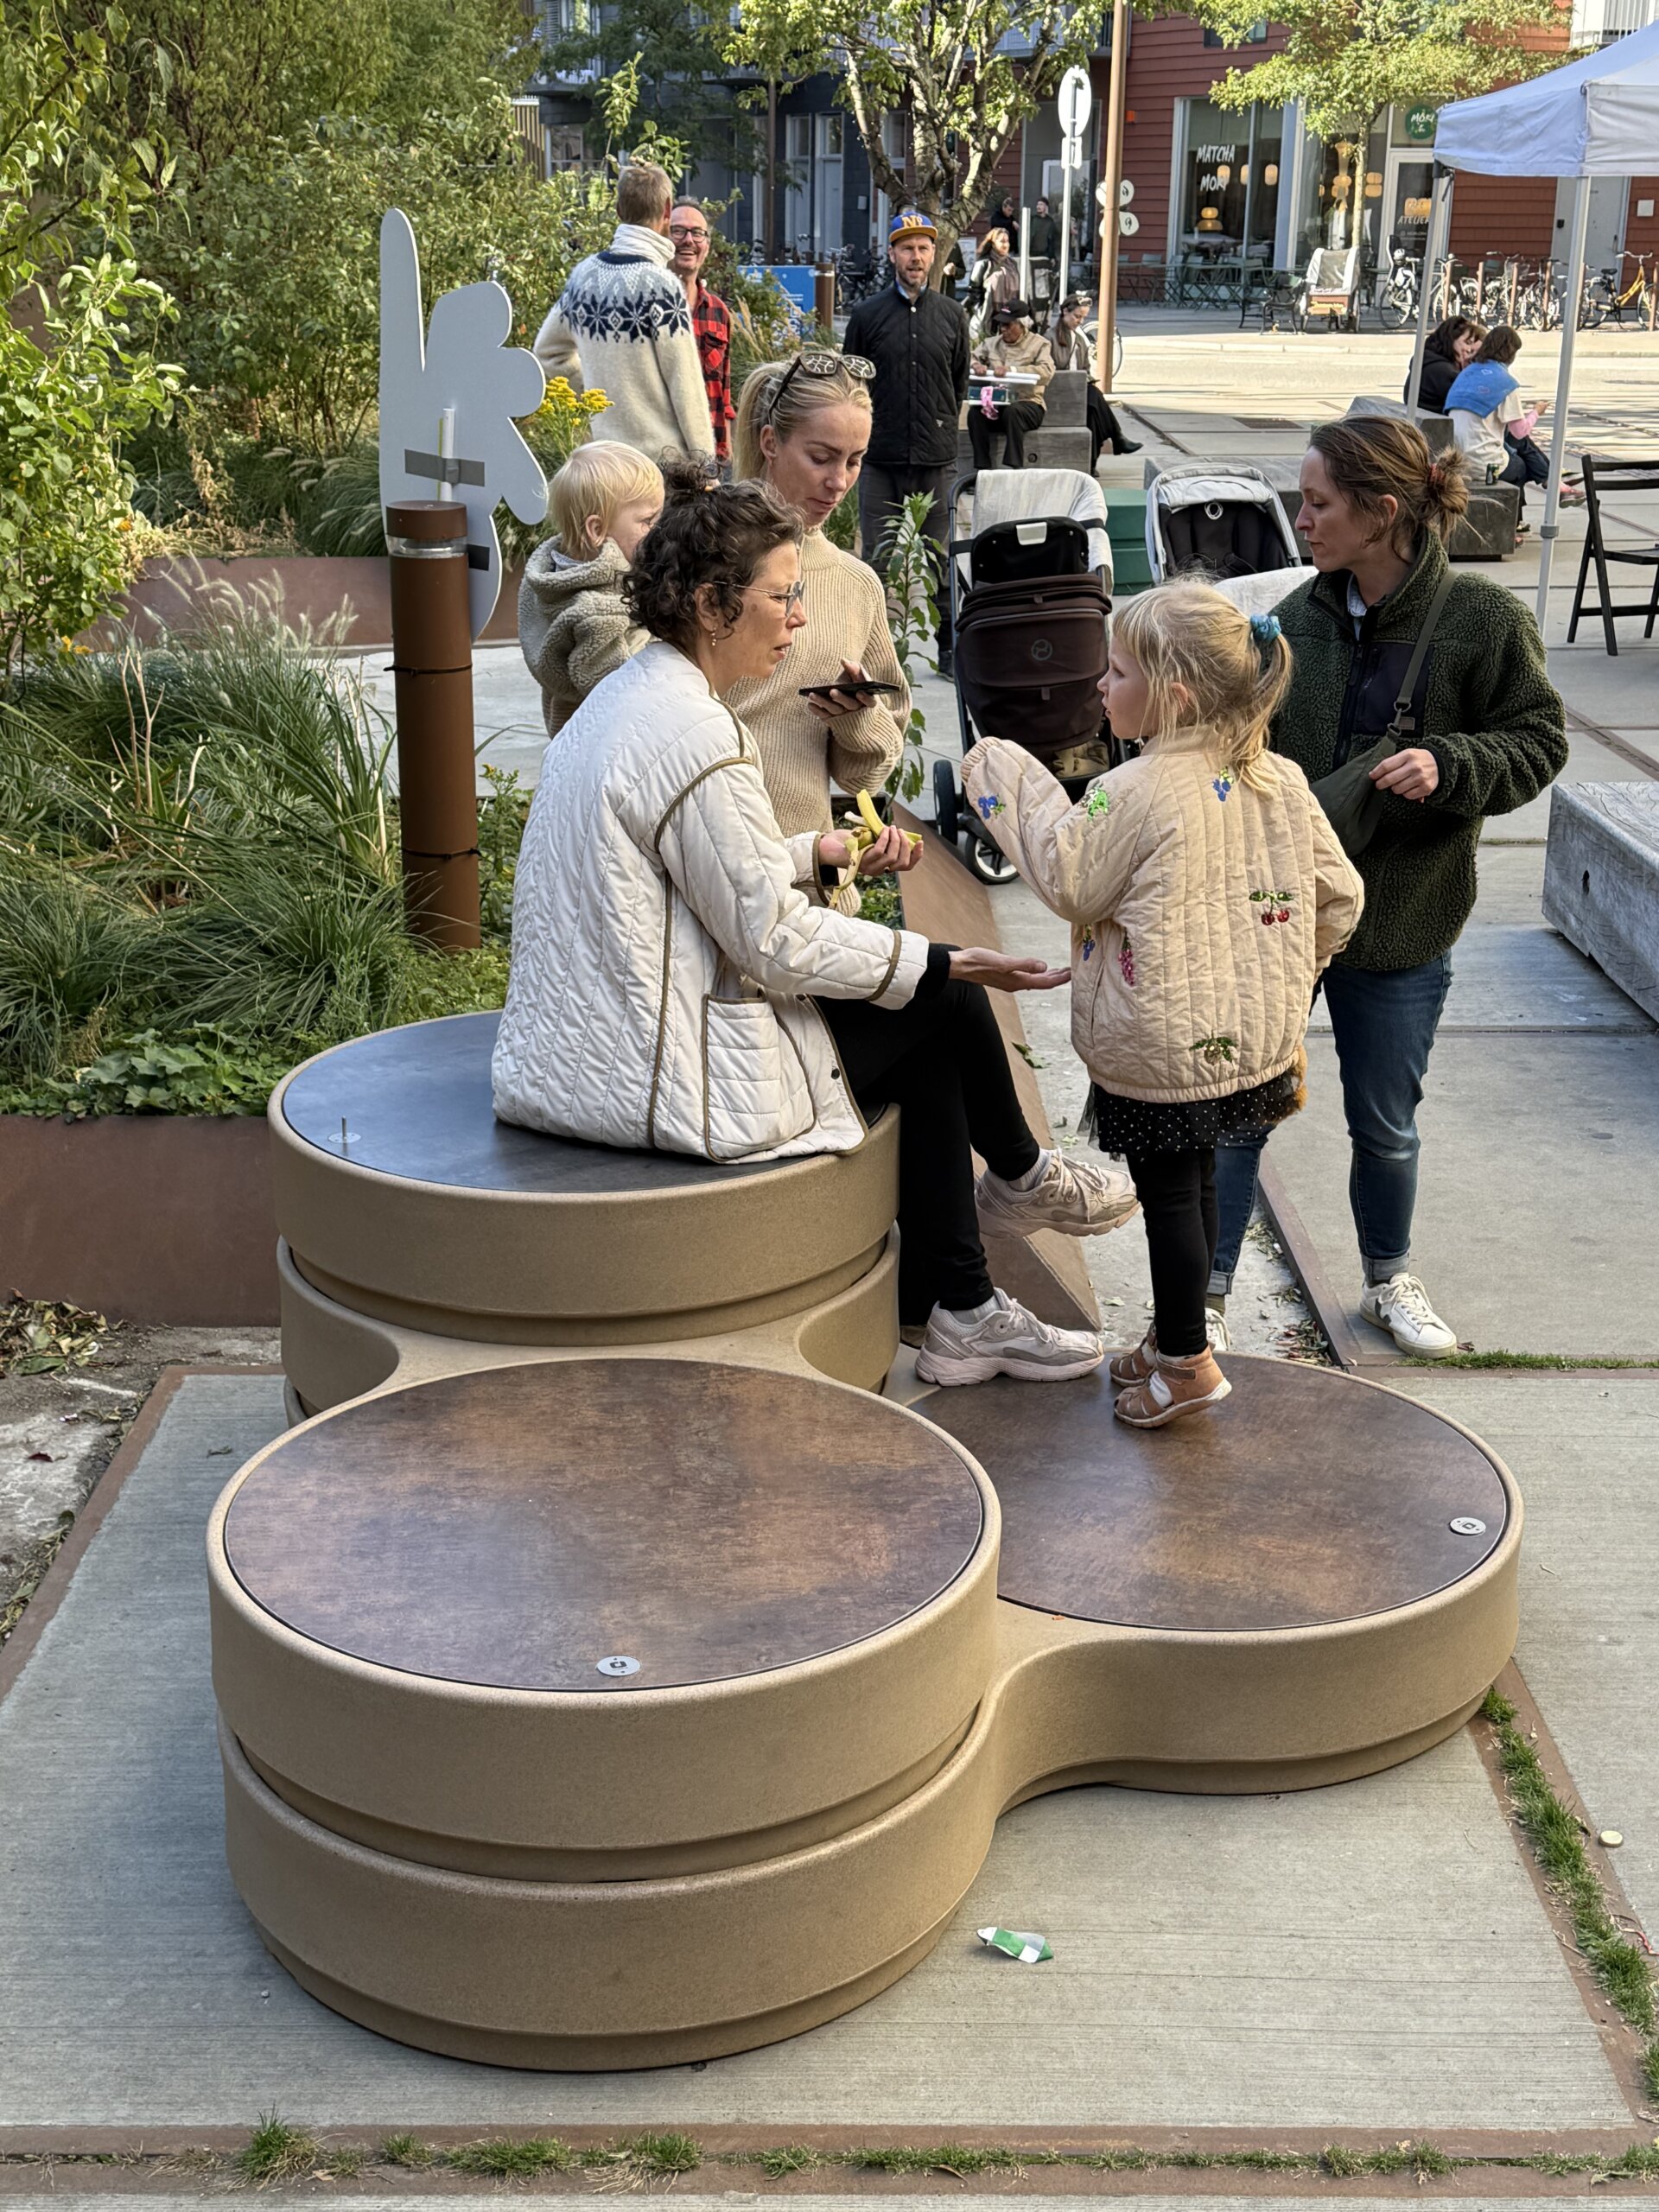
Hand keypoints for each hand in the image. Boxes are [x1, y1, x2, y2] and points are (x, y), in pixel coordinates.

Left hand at [804, 660, 875, 723]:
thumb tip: (844, 660)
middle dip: (841, 698)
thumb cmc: (855, 686)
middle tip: (832, 691)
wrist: (850, 702)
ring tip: (812, 694)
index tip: (859, 692)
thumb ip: (854, 669)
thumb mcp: (858, 678)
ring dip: (823, 702)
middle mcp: (857, 709)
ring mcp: (845, 716)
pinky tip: (810, 704)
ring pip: (835, 710)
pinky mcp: (834, 719)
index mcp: (867, 699)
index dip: (866, 698)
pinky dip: (817, 711)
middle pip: (850, 705)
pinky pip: (825, 716)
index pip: (870, 701)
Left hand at [820, 824, 922, 875]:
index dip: (916, 856)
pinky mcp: (862, 863)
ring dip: (895, 840)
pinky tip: (884, 830)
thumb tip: (901, 832)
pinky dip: (885, 839)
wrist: (830, 845)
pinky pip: (879, 851)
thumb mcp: (874, 837)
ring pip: (892, 857)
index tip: (920, 843)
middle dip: (905, 844)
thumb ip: (887, 838)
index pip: (906, 866)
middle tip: (899, 830)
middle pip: (902, 862)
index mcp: (884, 865)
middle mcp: (879, 870)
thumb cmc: (852, 840)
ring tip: (891, 828)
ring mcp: (870, 868)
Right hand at [948, 946, 1070, 992]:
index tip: (1073, 973)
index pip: (1045, 982)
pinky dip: (1037, 974)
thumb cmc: (979, 962)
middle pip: (1042, 983)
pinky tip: (1037, 970)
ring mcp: (1011, 981)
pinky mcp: (1005, 976)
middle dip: (1058, 978)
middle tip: (1071, 971)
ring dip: (1048, 977)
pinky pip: (1027, 977)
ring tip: (1060, 971)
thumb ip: (1024, 964)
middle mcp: (1017, 984)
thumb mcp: (1004, 962)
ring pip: (1035, 981)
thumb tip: (1044, 967)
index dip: (1060, 978)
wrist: (961, 965)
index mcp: (1019, 982)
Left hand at [1368, 747, 1438, 801]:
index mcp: (1408, 755)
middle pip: (1389, 779)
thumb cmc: (1420, 759)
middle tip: (1380, 784)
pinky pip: (1407, 796)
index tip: (1372, 776)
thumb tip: (1375, 774)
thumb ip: (1393, 762)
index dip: (1376, 773)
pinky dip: (1406, 794)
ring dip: (1395, 788)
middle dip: (1381, 784)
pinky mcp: (1426, 788)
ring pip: (1397, 789)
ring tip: (1400, 783)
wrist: (1442, 762)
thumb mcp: (1408, 754)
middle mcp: (1415, 766)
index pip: (1386, 766)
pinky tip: (1410, 788)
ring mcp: (1421, 778)